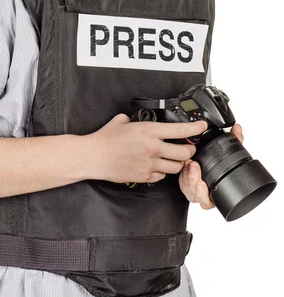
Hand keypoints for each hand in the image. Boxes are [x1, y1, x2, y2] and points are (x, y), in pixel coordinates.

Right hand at [88, 114, 206, 183]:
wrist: (94, 156)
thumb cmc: (105, 139)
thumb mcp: (122, 121)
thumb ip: (135, 120)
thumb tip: (137, 120)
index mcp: (149, 131)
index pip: (181, 130)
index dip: (196, 128)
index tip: (202, 126)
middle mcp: (153, 148)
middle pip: (185, 153)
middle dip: (189, 150)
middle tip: (186, 147)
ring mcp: (150, 164)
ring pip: (176, 167)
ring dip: (176, 162)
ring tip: (170, 158)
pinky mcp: (145, 176)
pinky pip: (162, 176)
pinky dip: (162, 171)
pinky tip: (155, 165)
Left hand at [179, 124, 243, 208]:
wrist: (205, 164)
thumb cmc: (219, 161)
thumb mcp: (228, 152)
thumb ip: (234, 141)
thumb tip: (237, 128)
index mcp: (215, 191)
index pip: (209, 201)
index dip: (205, 194)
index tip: (202, 183)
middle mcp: (203, 194)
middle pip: (196, 195)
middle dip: (193, 180)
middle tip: (193, 166)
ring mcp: (193, 190)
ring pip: (187, 189)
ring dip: (187, 175)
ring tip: (189, 163)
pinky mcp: (184, 184)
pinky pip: (181, 183)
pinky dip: (182, 174)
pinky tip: (183, 164)